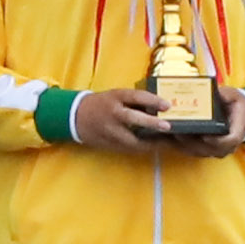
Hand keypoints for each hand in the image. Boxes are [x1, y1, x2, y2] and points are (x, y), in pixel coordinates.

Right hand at [71, 86, 211, 155]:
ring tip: (168, 143)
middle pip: (132, 118)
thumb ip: (134, 101)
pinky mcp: (109, 143)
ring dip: (151, 142)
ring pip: (132, 139)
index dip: (152, 100)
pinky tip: (155, 147)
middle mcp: (112, 113)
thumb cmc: (103, 103)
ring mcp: (110, 130)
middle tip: (167, 127)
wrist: (76, 117)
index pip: (136, 96)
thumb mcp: (116, 96)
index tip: (167, 105)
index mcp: (115, 97)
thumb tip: (160, 107)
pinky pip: (129, 148)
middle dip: (151, 123)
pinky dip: (144, 148)